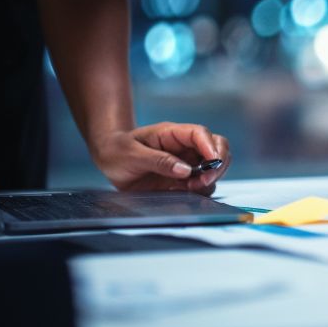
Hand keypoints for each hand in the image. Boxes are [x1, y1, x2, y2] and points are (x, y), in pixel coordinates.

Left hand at [89, 122, 230, 194]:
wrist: (109, 161)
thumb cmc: (118, 150)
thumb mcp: (132, 154)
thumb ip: (159, 161)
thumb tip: (186, 170)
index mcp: (173, 134)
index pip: (200, 134)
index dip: (211, 146)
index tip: (212, 161)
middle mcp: (185, 147)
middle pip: (218, 148)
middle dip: (218, 164)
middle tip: (205, 180)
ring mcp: (187, 163)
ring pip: (214, 168)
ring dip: (210, 180)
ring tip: (190, 189)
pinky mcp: (184, 180)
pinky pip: (202, 185)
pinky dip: (200, 191)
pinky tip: (181, 193)